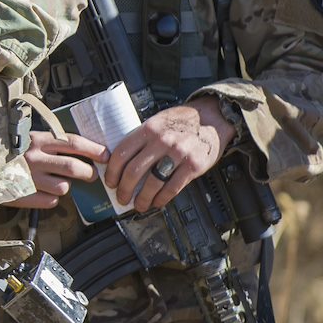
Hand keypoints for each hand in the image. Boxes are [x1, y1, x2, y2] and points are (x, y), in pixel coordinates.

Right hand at [6, 130, 110, 210]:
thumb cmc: (13, 152)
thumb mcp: (32, 140)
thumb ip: (53, 143)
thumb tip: (84, 150)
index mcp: (38, 141)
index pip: (73, 143)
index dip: (93, 150)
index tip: (106, 155)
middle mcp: (35, 158)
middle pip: (73, 167)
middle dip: (89, 173)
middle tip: (92, 175)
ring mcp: (30, 178)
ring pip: (64, 187)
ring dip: (66, 186)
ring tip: (57, 182)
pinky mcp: (25, 195)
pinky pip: (51, 201)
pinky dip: (51, 198)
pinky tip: (43, 191)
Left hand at [100, 100, 232, 212]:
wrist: (213, 117)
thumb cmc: (182, 120)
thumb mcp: (157, 122)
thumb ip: (141, 139)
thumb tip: (121, 162)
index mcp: (148, 129)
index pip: (121, 153)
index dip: (112, 172)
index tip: (110, 182)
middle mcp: (161, 141)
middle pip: (134, 171)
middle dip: (124, 189)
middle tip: (122, 197)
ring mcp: (178, 154)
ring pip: (152, 183)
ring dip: (142, 198)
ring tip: (139, 205)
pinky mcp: (193, 166)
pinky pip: (172, 188)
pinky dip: (161, 199)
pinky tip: (156, 202)